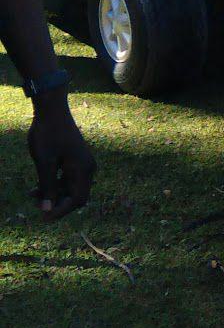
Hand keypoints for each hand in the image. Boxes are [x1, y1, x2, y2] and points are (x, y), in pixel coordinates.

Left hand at [28, 96, 95, 219]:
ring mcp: (82, 163)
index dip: (61, 211)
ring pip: (70, 187)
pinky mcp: (74, 159)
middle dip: (57, 204)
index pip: (77, 199)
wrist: (52, 109)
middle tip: (38, 209)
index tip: (43, 217)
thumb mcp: (44, 163)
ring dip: (53, 195)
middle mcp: (87, 168)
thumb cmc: (48, 134)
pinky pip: (67, 178)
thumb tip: (47, 210)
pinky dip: (54, 184)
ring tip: (31, 196)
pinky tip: (37, 186)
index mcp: (83, 170)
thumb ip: (47, 187)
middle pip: (76, 196)